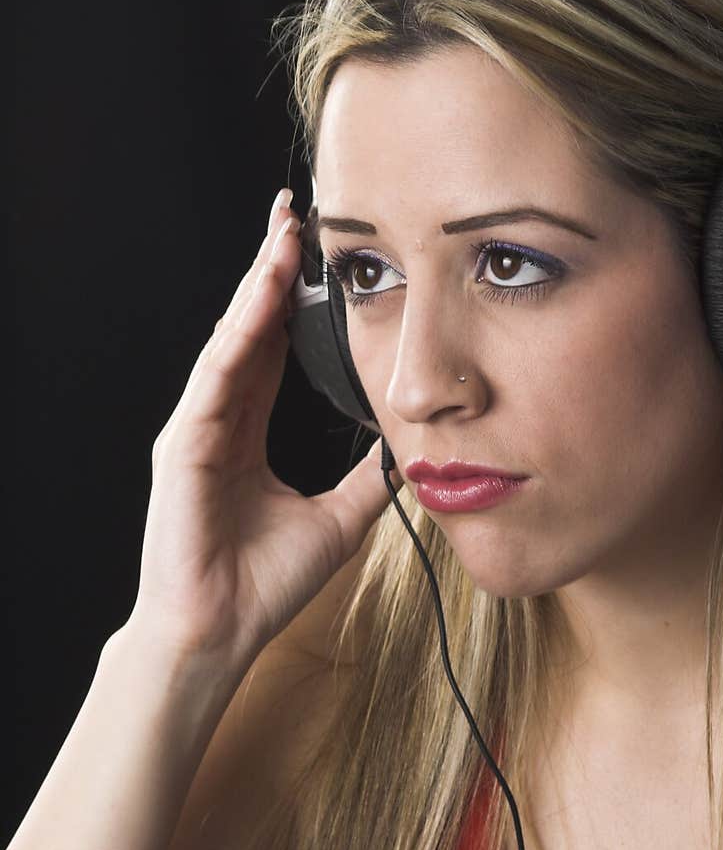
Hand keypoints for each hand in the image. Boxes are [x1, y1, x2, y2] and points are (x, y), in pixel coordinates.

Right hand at [130, 188, 401, 676]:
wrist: (219, 635)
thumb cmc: (263, 584)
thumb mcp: (338, 518)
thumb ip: (368, 477)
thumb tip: (410, 449)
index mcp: (247, 430)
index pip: (272, 346)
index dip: (292, 299)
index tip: (319, 254)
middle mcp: (218, 418)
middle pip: (248, 327)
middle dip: (271, 270)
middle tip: (294, 214)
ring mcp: (196, 427)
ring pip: (231, 339)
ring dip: (257, 285)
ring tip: (283, 236)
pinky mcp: (183, 445)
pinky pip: (217, 377)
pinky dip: (240, 333)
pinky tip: (261, 297)